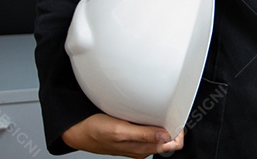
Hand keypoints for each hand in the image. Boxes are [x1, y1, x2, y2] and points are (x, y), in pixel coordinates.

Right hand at [62, 113, 183, 157]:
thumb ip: (143, 134)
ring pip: (160, 132)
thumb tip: (166, 136)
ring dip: (162, 120)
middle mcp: (143, 147)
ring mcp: (138, 141)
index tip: (176, 115)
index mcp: (143, 148)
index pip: (174, 144)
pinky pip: (150, 128)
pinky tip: (146, 111)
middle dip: (172, 123)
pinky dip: (151, 119)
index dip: (179, 129)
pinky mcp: (132, 135)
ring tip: (158, 107)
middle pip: (170, 137)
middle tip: (168, 107)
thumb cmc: (95, 132)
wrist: (78, 132)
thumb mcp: (119, 131)